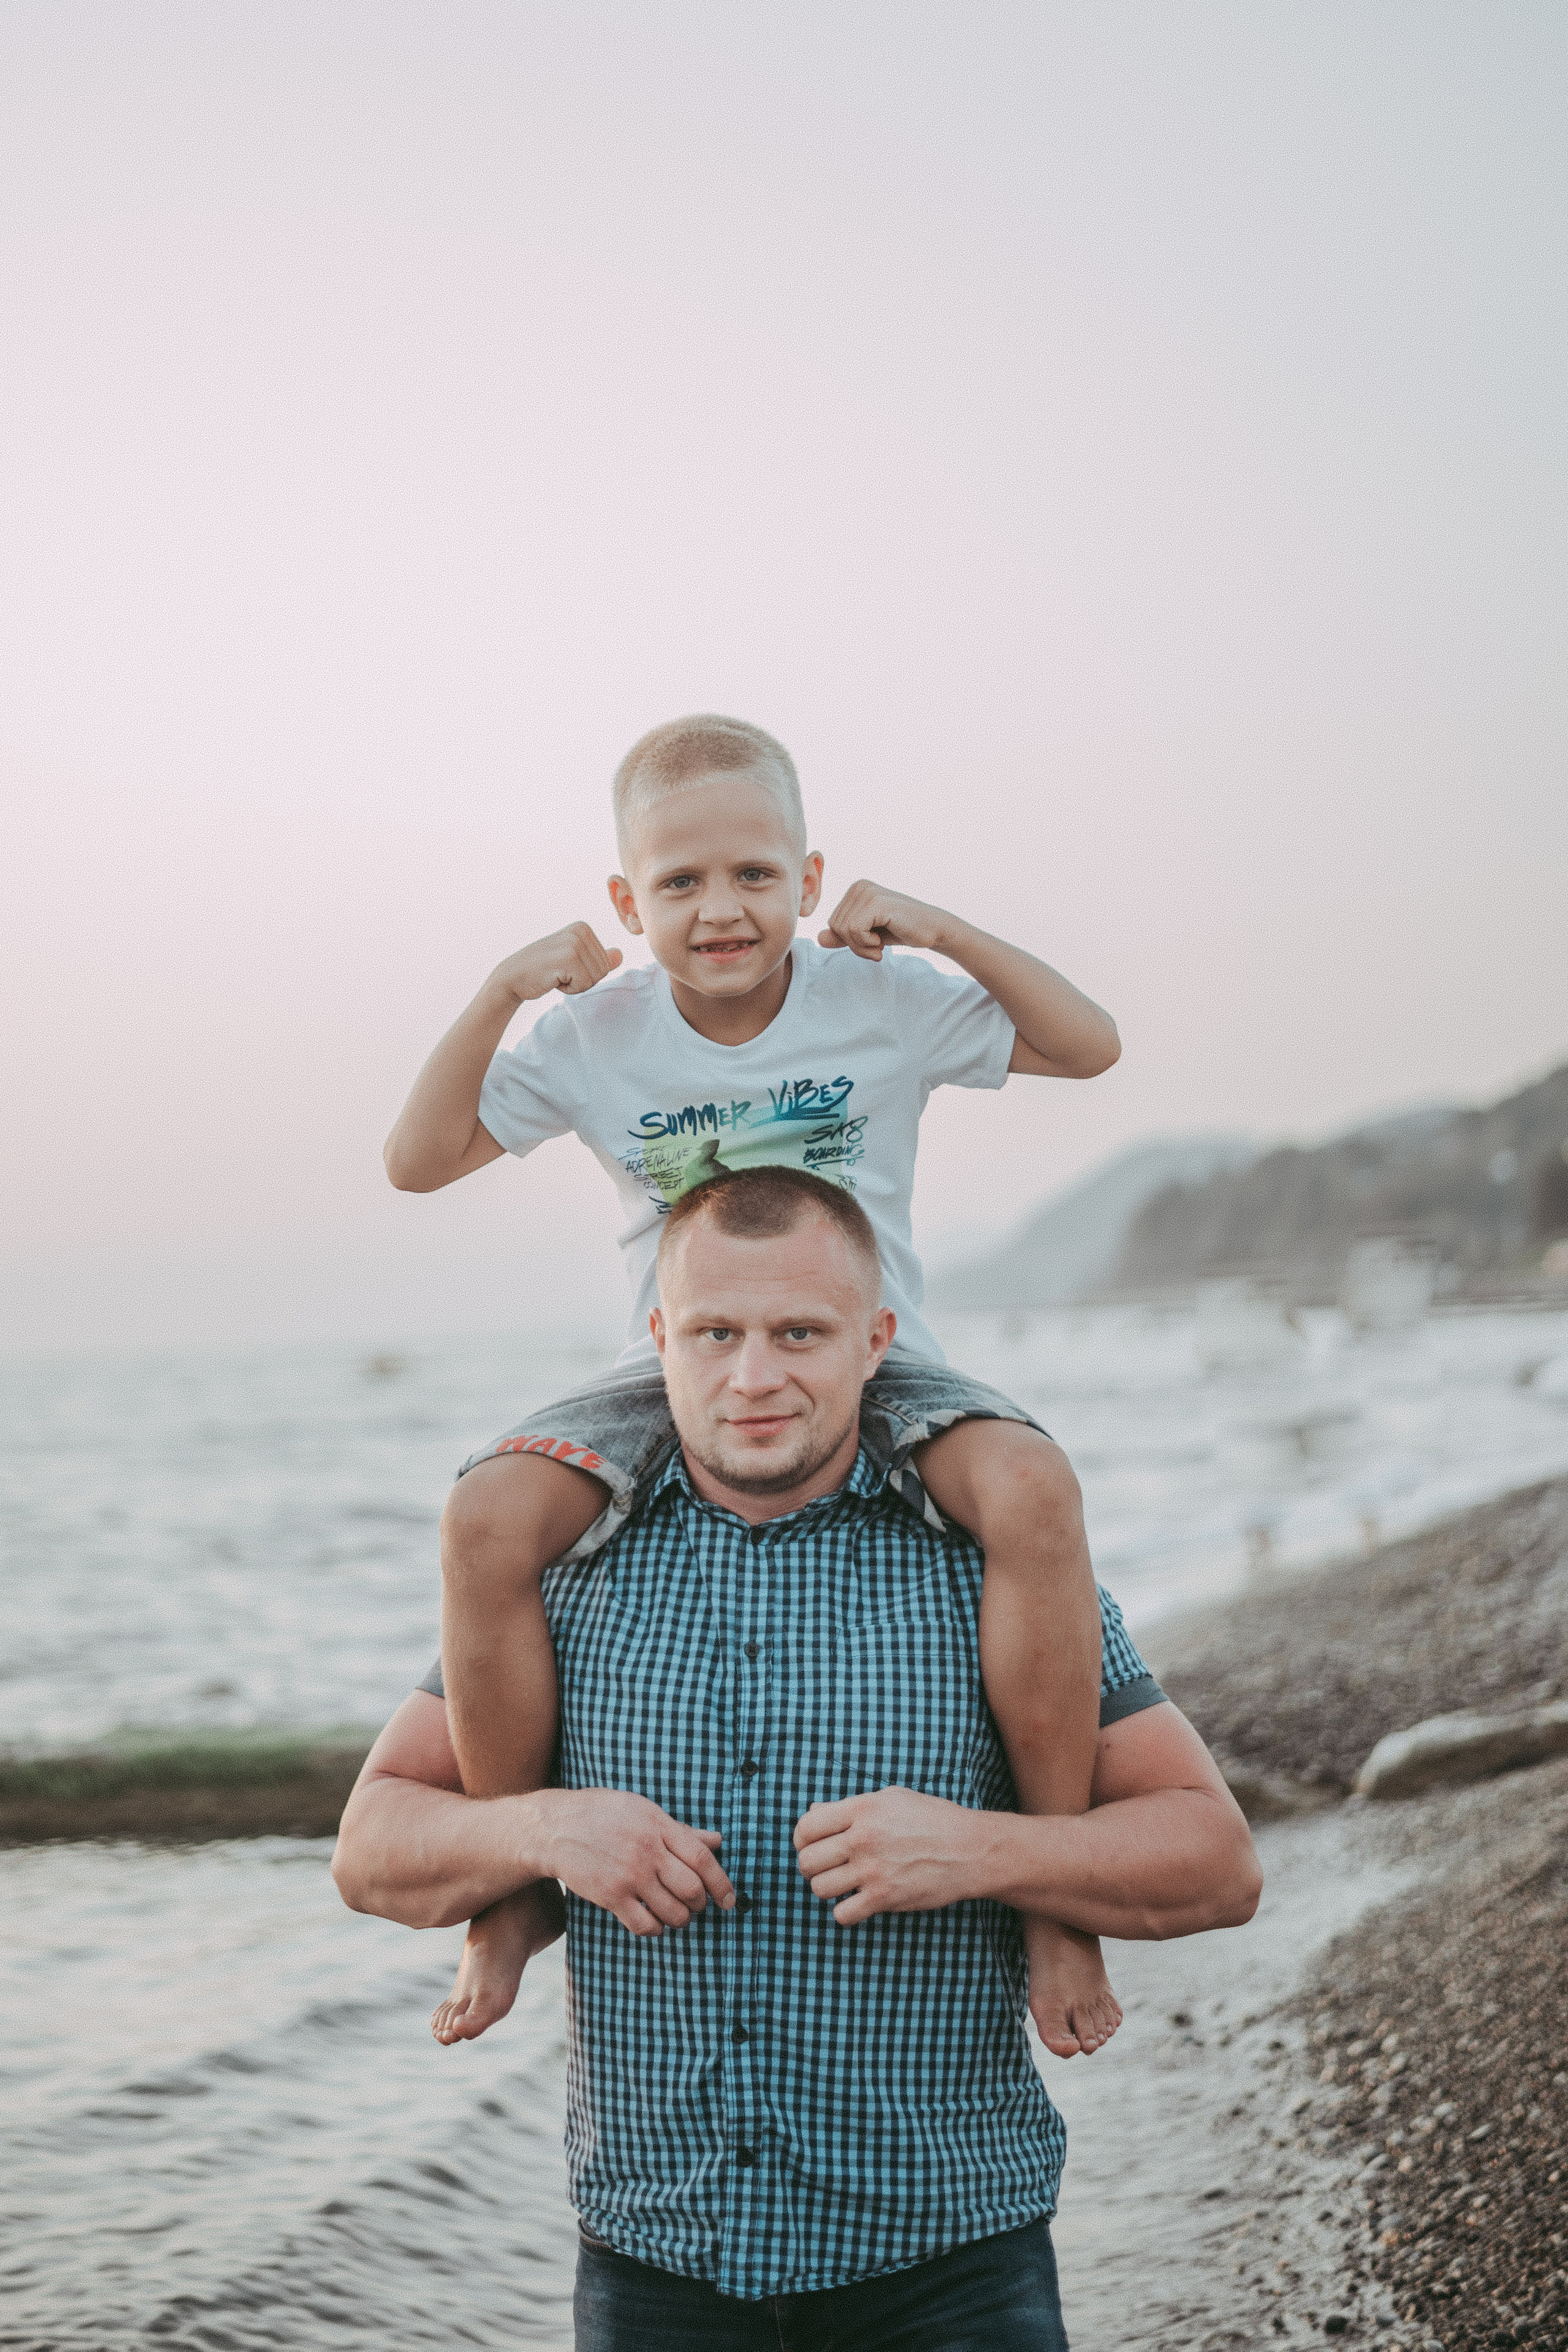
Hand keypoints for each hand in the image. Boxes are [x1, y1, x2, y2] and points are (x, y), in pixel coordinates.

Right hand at [492, 924, 622, 1005]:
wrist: (513, 977)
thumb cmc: (543, 970)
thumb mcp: (573, 961)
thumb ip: (597, 958)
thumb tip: (620, 955)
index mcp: (583, 928)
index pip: (606, 962)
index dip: (587, 973)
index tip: (565, 967)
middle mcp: (580, 931)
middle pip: (604, 970)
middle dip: (583, 979)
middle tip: (559, 972)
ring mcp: (574, 943)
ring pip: (595, 978)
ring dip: (575, 984)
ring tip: (556, 974)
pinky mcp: (568, 958)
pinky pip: (584, 984)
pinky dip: (569, 989)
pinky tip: (553, 979)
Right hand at [539, 1789, 734, 1936]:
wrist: (556, 1827)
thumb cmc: (603, 1814)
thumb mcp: (644, 1810)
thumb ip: (681, 1830)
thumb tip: (717, 1841)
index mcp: (659, 1825)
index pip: (703, 1859)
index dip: (722, 1883)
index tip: (730, 1899)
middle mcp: (648, 1850)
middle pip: (693, 1889)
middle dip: (701, 1904)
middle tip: (696, 1905)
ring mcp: (630, 1874)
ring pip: (673, 1912)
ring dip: (681, 1919)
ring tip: (676, 1915)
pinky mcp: (611, 1895)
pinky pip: (645, 1925)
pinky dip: (656, 1929)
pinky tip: (653, 1922)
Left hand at [793, 1786, 989, 1924]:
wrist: (970, 1849)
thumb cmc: (932, 1818)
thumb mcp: (891, 1798)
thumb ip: (849, 1805)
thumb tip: (814, 1811)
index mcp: (861, 1808)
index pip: (806, 1826)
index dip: (802, 1838)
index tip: (812, 1845)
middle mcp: (863, 1838)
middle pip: (807, 1860)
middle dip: (811, 1866)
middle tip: (828, 1867)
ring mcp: (873, 1870)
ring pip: (819, 1889)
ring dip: (827, 1889)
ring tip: (843, 1883)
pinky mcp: (884, 1898)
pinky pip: (842, 1914)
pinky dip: (845, 1911)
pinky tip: (858, 1901)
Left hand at [817, 881, 959, 961]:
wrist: (932, 930)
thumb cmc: (901, 930)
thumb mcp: (867, 936)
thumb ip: (843, 937)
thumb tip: (819, 938)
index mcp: (855, 890)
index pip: (833, 922)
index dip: (848, 941)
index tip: (869, 945)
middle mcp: (859, 886)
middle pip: (835, 926)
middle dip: (854, 945)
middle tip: (875, 948)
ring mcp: (868, 892)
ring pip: (843, 929)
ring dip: (861, 947)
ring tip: (879, 946)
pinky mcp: (876, 902)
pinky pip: (854, 930)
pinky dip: (866, 944)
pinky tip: (882, 943)